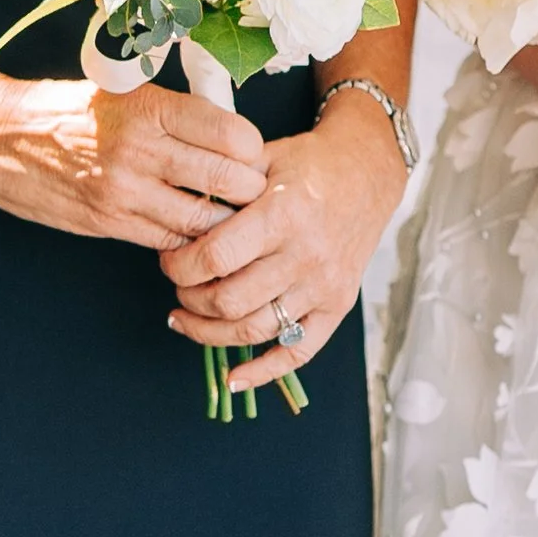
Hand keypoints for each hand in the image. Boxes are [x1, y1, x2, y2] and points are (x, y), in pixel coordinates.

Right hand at [0, 52, 267, 247]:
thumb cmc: (65, 108)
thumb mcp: (121, 91)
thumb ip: (173, 110)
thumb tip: (229, 128)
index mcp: (150, 105)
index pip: (233, 134)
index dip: (254, 150)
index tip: (254, 155)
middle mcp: (140, 147)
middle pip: (227, 180)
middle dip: (249, 191)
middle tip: (255, 192)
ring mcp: (123, 189)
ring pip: (203, 219)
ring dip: (223, 222)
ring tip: (231, 216)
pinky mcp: (106, 220)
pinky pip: (168, 239)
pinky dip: (188, 238)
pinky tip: (192, 230)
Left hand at [162, 92, 407, 394]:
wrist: (368, 171)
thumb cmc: (308, 163)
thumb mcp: (261, 158)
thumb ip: (219, 184)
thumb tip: (171, 215)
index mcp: (283, 213)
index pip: (216, 257)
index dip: (179, 265)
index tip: (168, 260)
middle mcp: (306, 254)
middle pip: (229, 301)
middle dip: (189, 299)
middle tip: (178, 286)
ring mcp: (324, 285)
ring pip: (254, 331)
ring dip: (209, 334)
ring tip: (186, 319)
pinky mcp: (338, 306)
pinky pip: (298, 353)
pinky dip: (262, 373)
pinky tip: (231, 378)